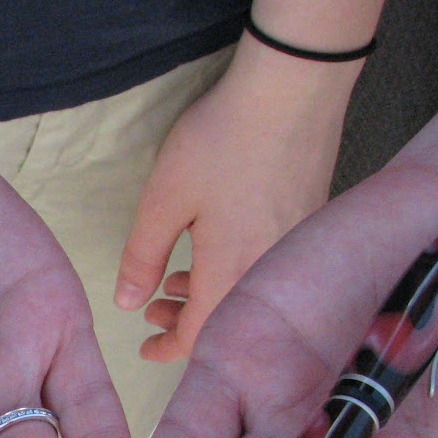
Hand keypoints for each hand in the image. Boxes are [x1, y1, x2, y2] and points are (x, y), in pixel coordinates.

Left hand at [114, 49, 352, 361]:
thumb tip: (127, 303)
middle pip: (227, 320)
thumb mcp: (163, 201)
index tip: (145, 349)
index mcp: (231, 275)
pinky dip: (236, 270)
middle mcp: (271, 272)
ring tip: (177, 278)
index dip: (168, 350)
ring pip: (248, 291)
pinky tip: (217, 246)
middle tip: (154, 310)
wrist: (293, 88)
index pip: (200, 338)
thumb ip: (142, 257)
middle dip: (185, 323)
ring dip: (209, 294)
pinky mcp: (311, 218)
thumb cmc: (222, 143)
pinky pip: (269, 266)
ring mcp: (296, 246)